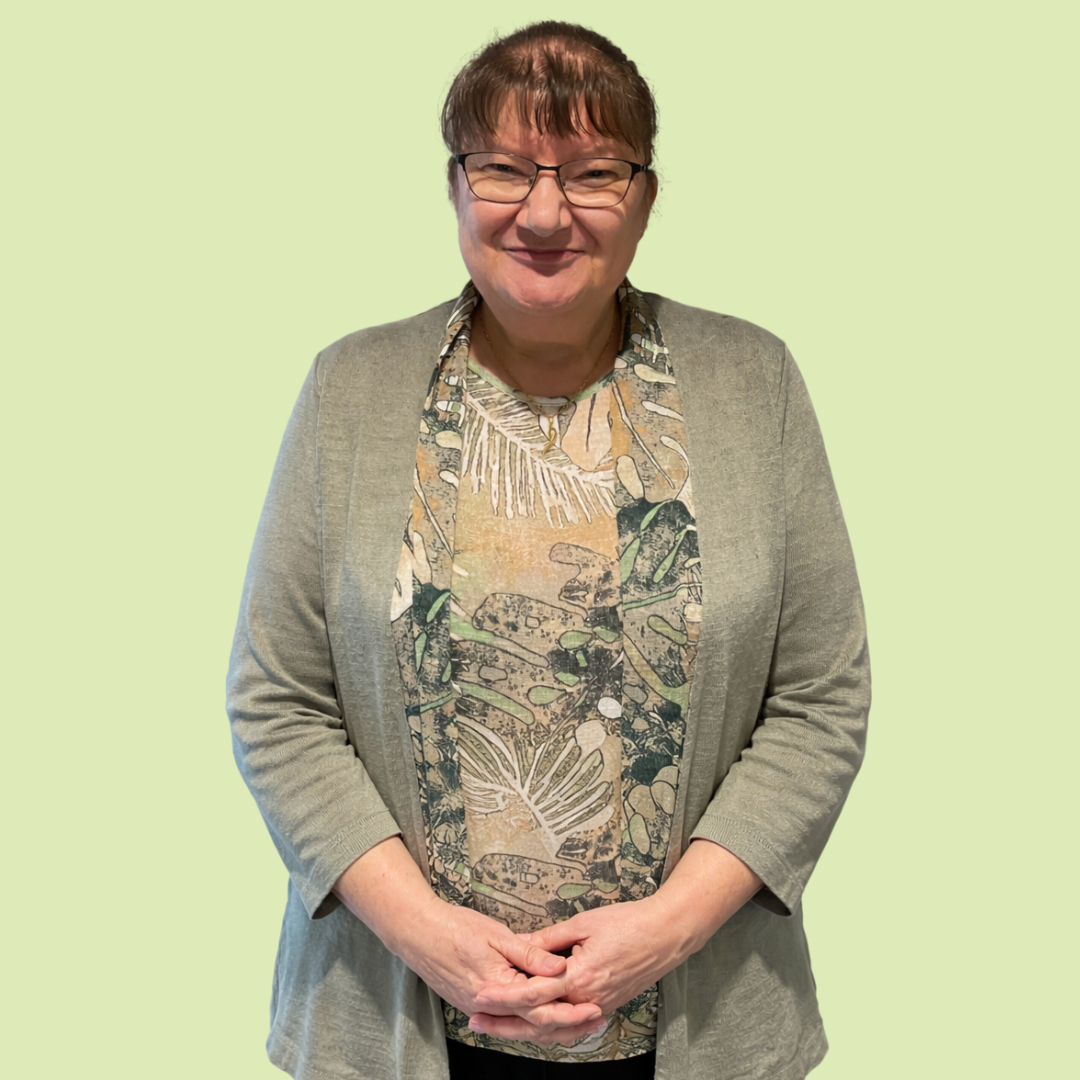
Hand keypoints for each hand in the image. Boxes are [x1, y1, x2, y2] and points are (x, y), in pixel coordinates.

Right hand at [331, 836, 603, 1045]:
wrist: (418, 933)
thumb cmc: (456, 928)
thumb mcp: (496, 935)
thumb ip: (529, 953)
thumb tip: (560, 966)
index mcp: (494, 987)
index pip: (539, 1002)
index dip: (569, 1004)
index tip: (593, 1003)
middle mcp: (487, 1005)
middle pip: (534, 1023)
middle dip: (567, 1022)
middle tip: (595, 1017)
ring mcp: (479, 1008)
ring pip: (522, 1026)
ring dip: (552, 1026)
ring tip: (580, 1022)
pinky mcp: (475, 1004)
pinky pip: (508, 1020)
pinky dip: (531, 1021)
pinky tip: (548, 1016)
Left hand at [471, 840, 763, 1035]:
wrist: (666, 934)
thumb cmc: (627, 922)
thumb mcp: (583, 923)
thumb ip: (548, 939)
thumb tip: (518, 945)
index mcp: (579, 977)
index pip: (533, 994)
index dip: (503, 997)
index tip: (479, 997)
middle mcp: (587, 999)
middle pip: (538, 1021)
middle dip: (505, 1023)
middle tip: (476, 1021)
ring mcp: (598, 1006)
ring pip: (554, 1030)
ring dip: (524, 1031)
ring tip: (496, 1029)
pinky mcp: (606, 1006)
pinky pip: (571, 1027)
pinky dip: (550, 1032)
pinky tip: (533, 1030)